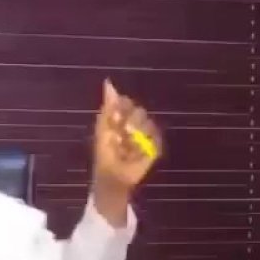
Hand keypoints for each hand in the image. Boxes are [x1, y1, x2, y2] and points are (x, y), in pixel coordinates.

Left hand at [91, 79, 161, 225]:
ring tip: (128, 148)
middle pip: (139, 111)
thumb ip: (108, 107)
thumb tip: (108, 82)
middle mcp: (134, 124)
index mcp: (120, 118)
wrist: (113, 176)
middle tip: (121, 136)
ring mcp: (145, 136)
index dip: (122, 108)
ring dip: (136, 136)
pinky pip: (156, 139)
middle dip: (129, 124)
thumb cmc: (105, 154)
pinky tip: (137, 152)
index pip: (126, 102)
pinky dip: (146, 145)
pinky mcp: (154, 148)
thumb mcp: (103, 129)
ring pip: (148, 123)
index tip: (116, 119)